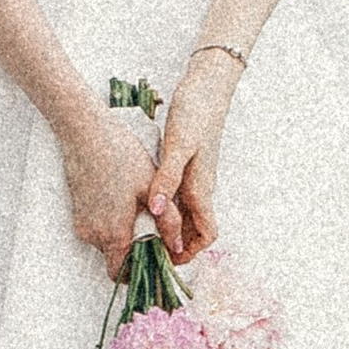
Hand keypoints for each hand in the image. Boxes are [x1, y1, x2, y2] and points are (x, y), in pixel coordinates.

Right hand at [57, 106, 160, 277]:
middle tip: (156, 233)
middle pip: (116, 260)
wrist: (85, 134)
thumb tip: (177, 248)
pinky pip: (98, 228)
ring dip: (125, 236)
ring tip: (141, 211)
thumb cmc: (121, 156)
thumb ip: (168, 222)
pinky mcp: (77, 211)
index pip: (122, 274)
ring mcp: (82, 223)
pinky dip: (113, 224)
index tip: (157, 258)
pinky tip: (124, 201)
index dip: (140, 272)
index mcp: (113, 234)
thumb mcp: (151, 188)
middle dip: (136, 253)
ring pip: (107, 243)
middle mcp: (93, 235)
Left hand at [147, 60, 235, 260]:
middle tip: (146, 254)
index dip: (190, 252)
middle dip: (175, 247)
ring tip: (140, 235)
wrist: (207, 87)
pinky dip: (163, 208)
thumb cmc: (196, 113)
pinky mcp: (186, 166)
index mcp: (202, 187)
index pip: (207, 234)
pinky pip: (177, 198)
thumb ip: (167, 178)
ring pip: (184, 216)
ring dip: (168, 230)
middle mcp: (201, 187)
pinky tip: (143, 204)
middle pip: (194, 231)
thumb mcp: (179, 145)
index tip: (166, 261)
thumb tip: (156, 212)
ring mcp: (194, 178)